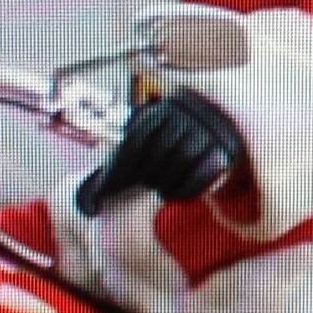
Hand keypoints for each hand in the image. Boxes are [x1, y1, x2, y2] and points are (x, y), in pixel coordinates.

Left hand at [75, 89, 248, 216]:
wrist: (213, 132)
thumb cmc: (167, 145)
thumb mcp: (142, 144)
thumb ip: (114, 168)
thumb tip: (86, 204)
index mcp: (160, 108)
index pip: (135, 140)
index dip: (120, 169)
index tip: (109, 190)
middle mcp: (186, 113)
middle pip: (158, 151)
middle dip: (146, 176)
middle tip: (145, 185)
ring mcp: (208, 129)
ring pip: (182, 160)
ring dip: (166, 183)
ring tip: (161, 189)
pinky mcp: (226, 149)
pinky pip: (203, 174)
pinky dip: (186, 190)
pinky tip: (176, 193)